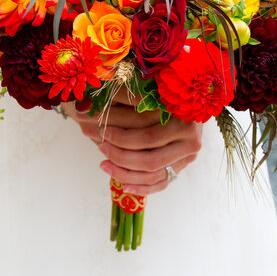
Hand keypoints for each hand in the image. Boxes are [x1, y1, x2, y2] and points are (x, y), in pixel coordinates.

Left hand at [62, 89, 202, 195]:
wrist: (187, 102)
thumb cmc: (161, 91)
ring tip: (103, 164)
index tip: (101, 130)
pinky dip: (141, 187)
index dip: (121, 136)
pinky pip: (161, 184)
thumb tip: (85, 107)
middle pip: (150, 158)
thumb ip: (126, 98)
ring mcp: (188, 156)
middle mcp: (191, 140)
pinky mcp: (181, 167)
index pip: (148, 135)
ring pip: (154, 174)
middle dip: (120, 156)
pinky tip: (123, 186)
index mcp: (184, 118)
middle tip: (100, 146)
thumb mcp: (147, 88)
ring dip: (125, 173)